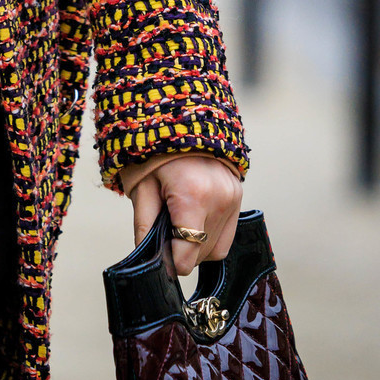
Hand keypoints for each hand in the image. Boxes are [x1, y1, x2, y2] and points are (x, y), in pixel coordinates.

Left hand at [119, 152, 242, 277]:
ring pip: (216, 249)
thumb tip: (148, 259)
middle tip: (163, 233)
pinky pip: (227, 235)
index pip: (187, 254)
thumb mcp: (141, 186)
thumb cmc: (154, 150)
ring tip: (178, 223)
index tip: (158, 256)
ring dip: (196, 247)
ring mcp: (233, 198)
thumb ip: (144, 226)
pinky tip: (193, 220)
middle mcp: (219, 199)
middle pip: (201, 254)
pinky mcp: (238, 196)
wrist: (181, 117)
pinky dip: (210, 236)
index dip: (170, 262)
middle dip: (181, 252)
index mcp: (192, 196)